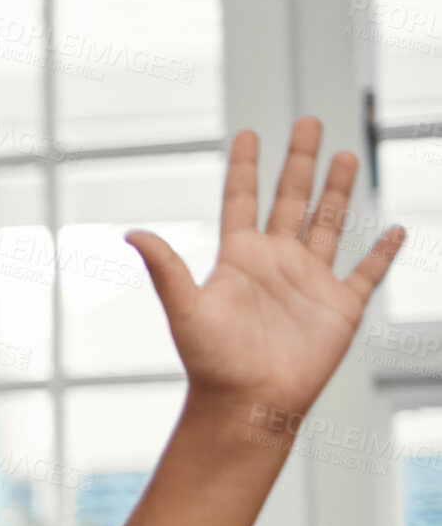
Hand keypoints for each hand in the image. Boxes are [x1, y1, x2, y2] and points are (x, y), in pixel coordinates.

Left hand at [126, 116, 404, 422]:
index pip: (243, 200)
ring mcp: (310, 282)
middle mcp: (276, 262)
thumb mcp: (185, 309)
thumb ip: (165, 268)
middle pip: (291, 199)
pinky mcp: (341, 308)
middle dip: (300, 162)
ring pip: (330, 224)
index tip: (249, 133)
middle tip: (308, 122)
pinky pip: (367, 273)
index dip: (246, 167)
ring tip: (346, 156)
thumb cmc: (211, 362)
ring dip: (338, 192)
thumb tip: (131, 234)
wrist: (246, 404)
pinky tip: (394, 232)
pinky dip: (382, 254)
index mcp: (239, 257)